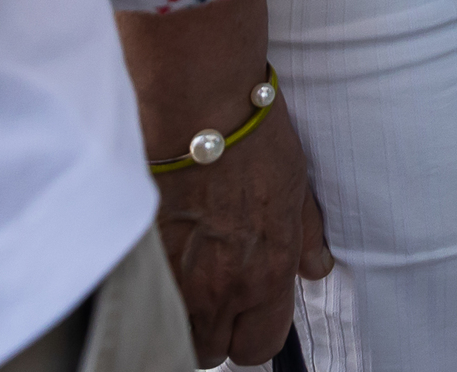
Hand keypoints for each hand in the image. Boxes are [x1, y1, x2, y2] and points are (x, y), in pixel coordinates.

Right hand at [122, 0, 333, 367]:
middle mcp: (221, 289)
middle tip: (212, 293)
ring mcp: (175, 280)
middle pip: (211, 351)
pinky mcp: (139, 260)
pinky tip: (157, 262)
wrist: (200, 108)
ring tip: (183, 279)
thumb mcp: (296, 188)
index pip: (260, 347)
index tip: (247, 311)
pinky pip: (143, 300)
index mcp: (266, 274)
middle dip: (212, 330)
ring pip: (174, 333)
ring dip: (179, 316)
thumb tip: (317, 270)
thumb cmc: (254, 140)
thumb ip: (305, 239)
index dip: (253, 332)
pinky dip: (149, 290)